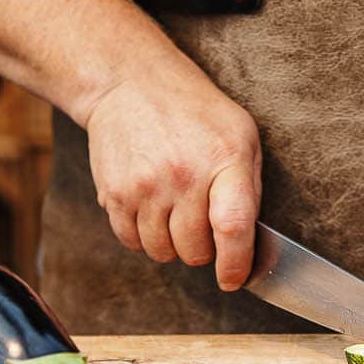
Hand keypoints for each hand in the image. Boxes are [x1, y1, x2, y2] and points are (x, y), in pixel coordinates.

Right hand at [81, 67, 261, 288]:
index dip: (236, 264)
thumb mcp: (241, 133)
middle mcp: (183, 175)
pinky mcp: (114, 194)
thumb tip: (249, 244)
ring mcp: (145, 186)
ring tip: (174, 210)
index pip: (232, 226)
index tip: (234, 278)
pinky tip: (150, 208)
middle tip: (200, 219)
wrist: (131, 84)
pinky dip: (143, 236)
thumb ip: (248, 187)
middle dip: (202, 247)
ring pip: (162, 253)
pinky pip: (131, 242)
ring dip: (171, 243)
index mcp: (224, 158)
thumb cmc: (194, 112)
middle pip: (195, 251)